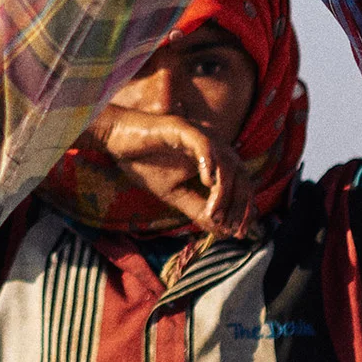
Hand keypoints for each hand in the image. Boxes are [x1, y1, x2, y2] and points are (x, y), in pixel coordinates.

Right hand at [82, 111, 254, 238]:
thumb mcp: (174, 194)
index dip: (244, 209)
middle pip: (241, 175)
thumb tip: (222, 231)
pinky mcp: (182, 128)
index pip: (241, 184)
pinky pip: (204, 145)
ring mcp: (200, 135)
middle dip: (239, 204)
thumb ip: (198, 209)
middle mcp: (214, 145)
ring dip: (224, 192)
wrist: (116, 139)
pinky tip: (208, 183)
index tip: (238, 233)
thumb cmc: (145, 163)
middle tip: (229, 228)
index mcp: (215, 159)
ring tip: (213, 213)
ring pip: (226, 163)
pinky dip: (210, 163)